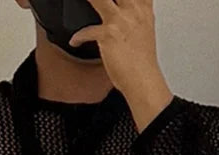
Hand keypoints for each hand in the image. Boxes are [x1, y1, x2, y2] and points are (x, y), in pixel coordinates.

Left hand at [68, 0, 173, 132]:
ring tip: (79, 5)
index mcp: (143, 9)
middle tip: (96, 2)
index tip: (115, 0)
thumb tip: (126, 12)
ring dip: (89, 1)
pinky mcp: (109, 35)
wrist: (142, 82)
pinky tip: (74, 42)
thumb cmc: (142, 63)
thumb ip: (135, 16)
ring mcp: (121, 21)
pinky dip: (78, 38)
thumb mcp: (144, 31)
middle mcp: (133, 11)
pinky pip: (86, 32)